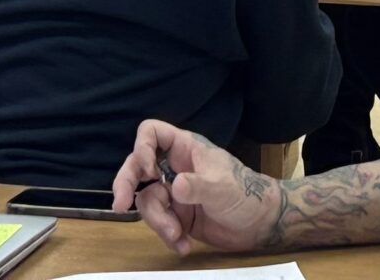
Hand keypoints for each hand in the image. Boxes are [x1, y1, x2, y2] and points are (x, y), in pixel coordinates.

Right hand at [113, 120, 275, 254]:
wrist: (259, 225)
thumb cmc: (245, 194)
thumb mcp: (222, 187)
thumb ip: (198, 186)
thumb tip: (174, 186)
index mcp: (186, 149)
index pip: (153, 133)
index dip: (142, 147)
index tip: (148, 171)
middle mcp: (174, 168)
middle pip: (137, 167)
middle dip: (127, 184)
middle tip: (120, 204)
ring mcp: (173, 194)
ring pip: (147, 201)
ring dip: (158, 221)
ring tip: (177, 235)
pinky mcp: (176, 216)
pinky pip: (159, 224)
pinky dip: (168, 236)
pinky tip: (183, 245)